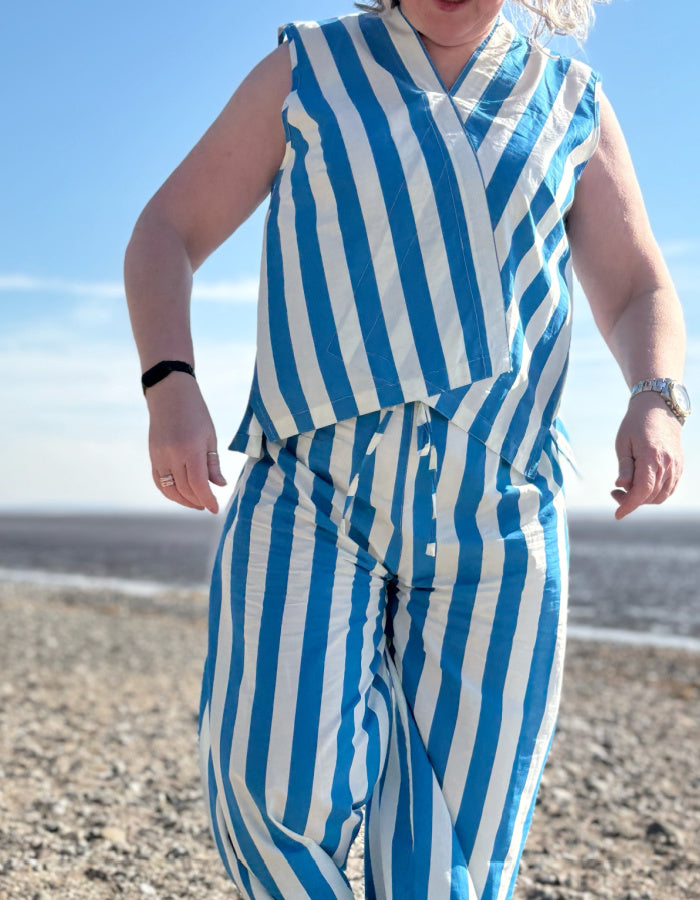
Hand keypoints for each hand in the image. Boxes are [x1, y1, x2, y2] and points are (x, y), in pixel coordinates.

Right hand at [145, 372, 226, 512]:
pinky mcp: (152, 455)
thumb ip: (213, 464)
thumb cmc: (196, 413)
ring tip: (196, 502)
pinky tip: (180, 494)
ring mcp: (159, 456)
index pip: (198, 484)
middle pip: (184, 489)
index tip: (215, 509)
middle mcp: (172, 455)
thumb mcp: (210, 437)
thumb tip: (219, 485)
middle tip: (208, 505)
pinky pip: (159, 481)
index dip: (207, 499)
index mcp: (190, 449)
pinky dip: (169, 492)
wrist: (170, 393)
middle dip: (197, 501)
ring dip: (183, 500)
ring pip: (169, 489)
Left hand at [612, 392, 683, 519]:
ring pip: (661, 496)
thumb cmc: (635, 425)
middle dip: (631, 501)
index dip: (629, 505)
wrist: (659, 409)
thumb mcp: (623, 443)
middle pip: (650, 496)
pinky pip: (669, 489)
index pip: (642, 490)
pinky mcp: (679, 466)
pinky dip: (656, 494)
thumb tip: (621, 485)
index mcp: (651, 457)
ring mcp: (676, 466)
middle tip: (615, 492)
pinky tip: (642, 486)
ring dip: (644, 499)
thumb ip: (625, 466)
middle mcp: (667, 464)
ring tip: (627, 488)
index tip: (618, 514)